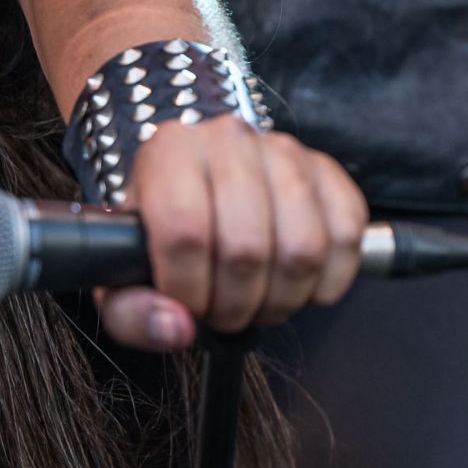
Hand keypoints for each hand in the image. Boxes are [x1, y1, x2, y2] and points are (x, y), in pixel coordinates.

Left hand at [96, 117, 368, 351]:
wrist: (196, 189)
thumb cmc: (158, 235)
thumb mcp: (121, 275)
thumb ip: (130, 311)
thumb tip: (177, 327)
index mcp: (168, 153)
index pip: (185, 231)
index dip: (190, 290)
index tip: (188, 307)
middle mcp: (228, 139)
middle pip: (247, 247)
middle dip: (236, 305)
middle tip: (224, 314)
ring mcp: (284, 151)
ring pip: (303, 248)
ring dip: (282, 299)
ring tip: (258, 302)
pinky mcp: (328, 171)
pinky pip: (347, 236)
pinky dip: (328, 281)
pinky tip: (299, 286)